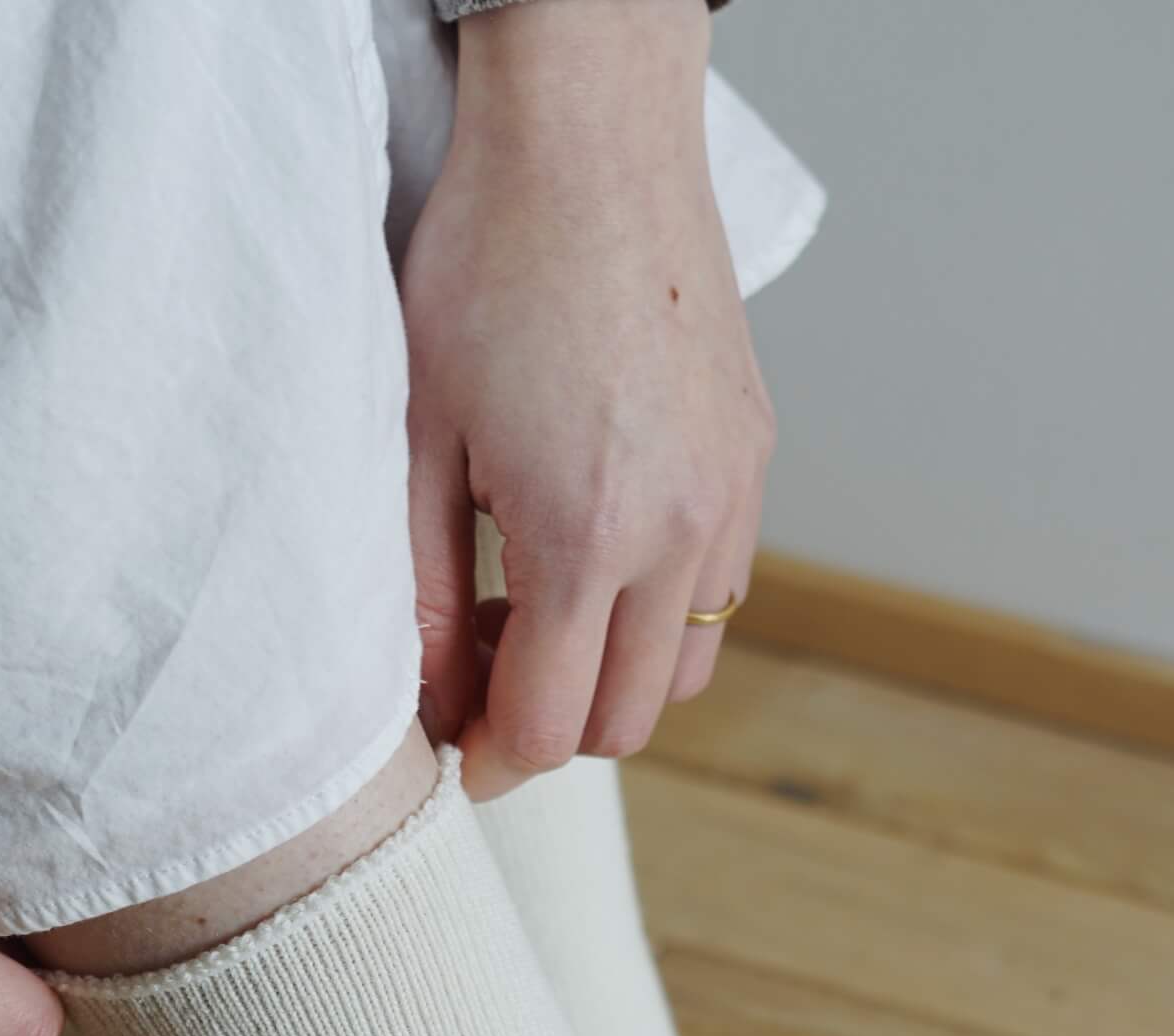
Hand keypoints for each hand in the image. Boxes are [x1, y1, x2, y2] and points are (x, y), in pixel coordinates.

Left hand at [400, 0, 773, 799]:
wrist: (593, 139)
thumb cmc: (490, 263)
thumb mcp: (420, 435)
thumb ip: (426, 589)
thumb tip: (433, 702)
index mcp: (586, 536)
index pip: (552, 725)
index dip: (495, 758)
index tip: (457, 746)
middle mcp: (679, 535)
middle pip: (626, 722)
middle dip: (551, 727)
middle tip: (484, 669)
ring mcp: (730, 502)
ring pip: (685, 672)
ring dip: (613, 679)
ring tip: (540, 610)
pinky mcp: (753, 465)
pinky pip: (719, 593)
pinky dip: (660, 615)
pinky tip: (599, 553)